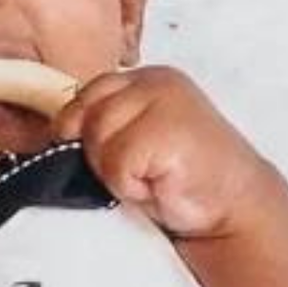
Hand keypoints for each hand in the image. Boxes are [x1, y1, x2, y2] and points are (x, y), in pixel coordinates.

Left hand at [53, 64, 276, 239]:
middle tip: (136, 172)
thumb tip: (51, 133)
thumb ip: (103, 125)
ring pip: (96, 139)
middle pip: (83, 116)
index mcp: (145, 79)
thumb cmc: (182, 178)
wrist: (235, 207)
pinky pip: (116, 164)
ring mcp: (162, 102)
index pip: (85, 94)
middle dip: (98, 154)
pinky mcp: (166, 130)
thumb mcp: (137, 140)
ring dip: (115, 172)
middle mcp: (153, 81)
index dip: (78, 129)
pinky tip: (159, 185)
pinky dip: (131, 185)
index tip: (97, 157)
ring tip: (150, 178)